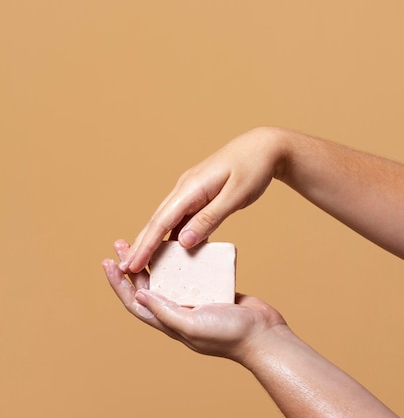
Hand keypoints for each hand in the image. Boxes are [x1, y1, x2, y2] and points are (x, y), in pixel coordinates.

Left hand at [102, 239, 285, 361]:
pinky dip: (183, 257)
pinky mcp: (212, 289)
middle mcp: (178, 311)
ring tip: (147, 238)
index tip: (107, 262)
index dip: (118, 284)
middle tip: (121, 243)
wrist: (264, 335)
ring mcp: (195, 300)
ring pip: (168, 276)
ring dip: (155, 258)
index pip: (134, 302)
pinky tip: (181, 242)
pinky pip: (191, 271)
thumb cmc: (230, 335)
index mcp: (169, 322)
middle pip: (147, 285)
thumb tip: (139, 296)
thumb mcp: (192, 326)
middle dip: (132, 264)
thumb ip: (166, 312)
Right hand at [121, 127, 286, 272]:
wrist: (264, 147)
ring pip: (167, 220)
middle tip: (125, 270)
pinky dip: (173, 235)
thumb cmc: (252, 169)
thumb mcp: (235, 196)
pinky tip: (172, 251)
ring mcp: (191, 191)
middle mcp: (185, 188)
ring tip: (142, 265)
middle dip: (141, 245)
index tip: (131, 265)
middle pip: (157, 221)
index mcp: (191, 187)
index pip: (161, 221)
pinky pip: (181, 218)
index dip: (145, 245)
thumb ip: (209, 219)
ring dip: (154, 242)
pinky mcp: (199, 195)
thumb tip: (183, 242)